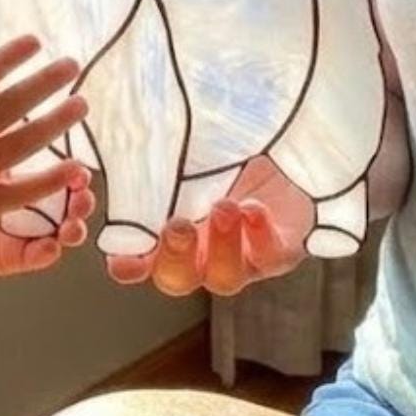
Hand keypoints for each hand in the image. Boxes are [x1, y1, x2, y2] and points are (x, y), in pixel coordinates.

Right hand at [0, 35, 90, 277]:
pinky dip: (50, 179)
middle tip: (72, 65)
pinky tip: (75, 166)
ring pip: (23, 142)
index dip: (9, 56)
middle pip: (9, 104)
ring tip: (81, 105)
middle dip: (44, 82)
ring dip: (56, 122)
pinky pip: (22, 189)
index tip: (35, 42)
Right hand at [105, 156, 312, 295]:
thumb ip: (165, 153)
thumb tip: (123, 136)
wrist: (294, 141)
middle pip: (177, 279)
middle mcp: (205, 249)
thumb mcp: (197, 146)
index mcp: (175, 228)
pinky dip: (258, 237)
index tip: (121, 259)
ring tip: (225, 208)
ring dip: (220, 247)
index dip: (129, 264)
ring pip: (223, 278)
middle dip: (174, 258)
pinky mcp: (283, 251)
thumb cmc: (235, 142)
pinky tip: (254, 210)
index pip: (142, 258)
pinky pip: (269, 259)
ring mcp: (244, 255)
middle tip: (179, 227)